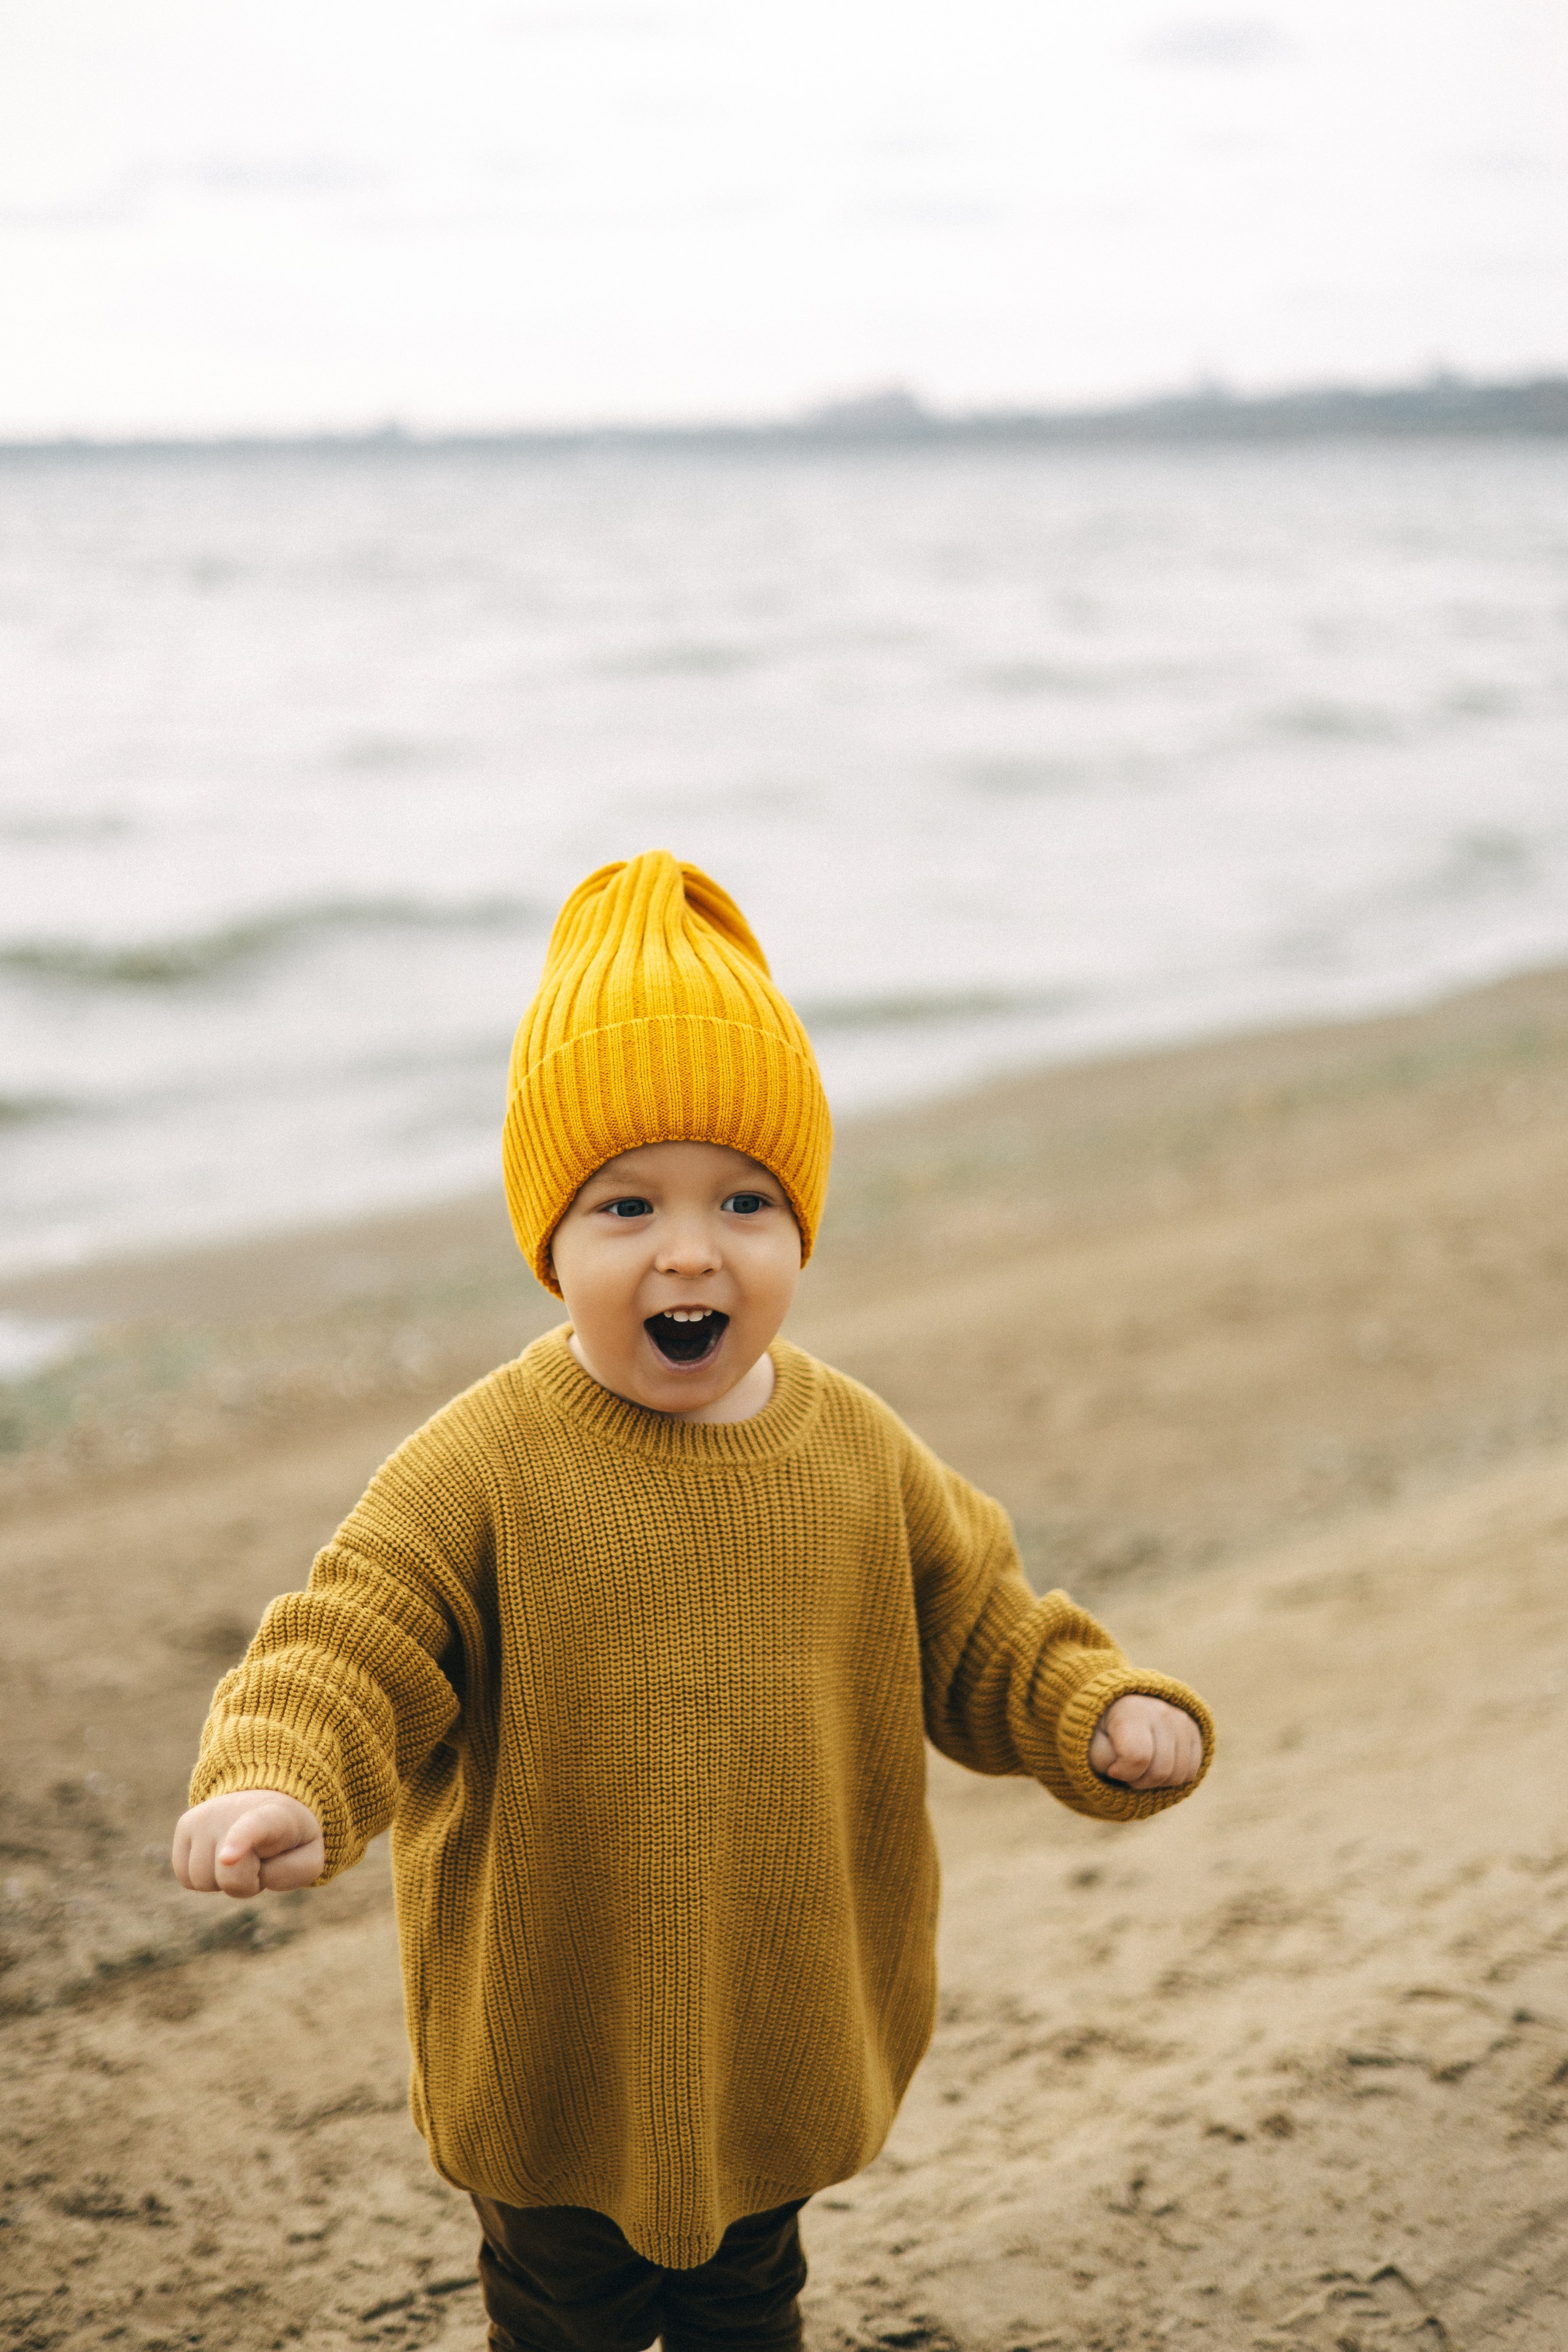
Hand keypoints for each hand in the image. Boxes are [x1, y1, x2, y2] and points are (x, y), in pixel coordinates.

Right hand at [172, 1791, 323, 1897]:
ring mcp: (204, 1815)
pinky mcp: (185, 1825)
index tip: (227, 1858)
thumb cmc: (290, 1838)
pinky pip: (185, 1877)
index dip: (239, 1842)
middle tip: (260, 1860)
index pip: (254, 1828)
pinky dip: (205, 1878)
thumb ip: (291, 1873)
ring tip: (242, 1856)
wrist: (267, 1803)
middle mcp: (232, 1810)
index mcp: (273, 1816)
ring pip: (202, 1881)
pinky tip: (221, 1857)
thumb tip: (242, 1876)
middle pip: (229, 1877)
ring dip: (224, 1881)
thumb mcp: (309, 1857)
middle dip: (247, 1883)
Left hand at [1088, 1695, 1202, 1789]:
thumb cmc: (1103, 1732)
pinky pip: (1191, 1772)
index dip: (1123, 1773)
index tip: (1112, 1768)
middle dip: (1139, 1782)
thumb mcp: (1092, 1745)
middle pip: (1160, 1772)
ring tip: (1141, 1766)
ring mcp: (1181, 1720)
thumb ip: (1102, 1758)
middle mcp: (1160, 1711)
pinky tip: (1156, 1765)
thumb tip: (1124, 1767)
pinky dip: (1172, 1778)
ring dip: (1156, 1781)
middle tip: (1126, 1770)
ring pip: (1178, 1776)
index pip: (1137, 1758)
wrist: (1119, 1711)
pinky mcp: (1194, 1731)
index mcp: (1131, 1711)